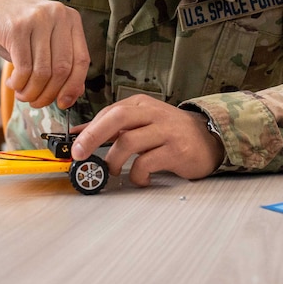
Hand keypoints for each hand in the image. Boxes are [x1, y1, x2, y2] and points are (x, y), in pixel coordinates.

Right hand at [0, 0, 89, 108]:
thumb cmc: (18, 28)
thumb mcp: (44, 41)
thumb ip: (61, 62)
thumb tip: (74, 93)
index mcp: (71, 19)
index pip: (81, 60)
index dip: (73, 86)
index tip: (63, 103)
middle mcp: (57, 15)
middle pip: (62, 69)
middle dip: (48, 94)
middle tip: (36, 103)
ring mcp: (37, 19)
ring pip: (42, 71)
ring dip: (31, 92)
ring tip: (22, 94)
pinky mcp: (16, 27)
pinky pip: (23, 68)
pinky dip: (19, 83)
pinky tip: (12, 83)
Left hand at [70, 96, 225, 185]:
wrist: (209, 140)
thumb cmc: (170, 133)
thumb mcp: (143, 123)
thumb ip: (115, 128)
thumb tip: (80, 134)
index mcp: (141, 104)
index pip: (109, 112)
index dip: (88, 129)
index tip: (74, 145)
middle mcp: (153, 113)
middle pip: (117, 118)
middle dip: (93, 136)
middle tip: (80, 155)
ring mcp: (166, 131)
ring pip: (129, 142)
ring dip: (114, 161)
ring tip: (113, 172)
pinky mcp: (176, 150)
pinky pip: (147, 163)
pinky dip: (137, 175)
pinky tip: (140, 179)